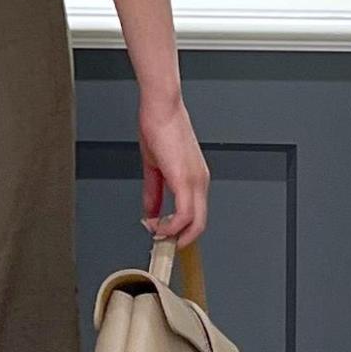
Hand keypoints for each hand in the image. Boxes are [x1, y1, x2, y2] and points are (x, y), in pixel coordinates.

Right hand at [138, 94, 209, 245]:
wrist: (161, 108)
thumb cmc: (159, 127)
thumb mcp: (154, 167)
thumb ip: (153, 192)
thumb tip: (150, 211)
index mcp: (195, 178)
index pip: (196, 214)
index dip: (180, 230)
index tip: (162, 234)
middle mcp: (200, 181)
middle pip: (200, 224)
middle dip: (180, 240)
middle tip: (160, 243)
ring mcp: (195, 181)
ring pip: (195, 223)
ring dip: (174, 234)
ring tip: (155, 233)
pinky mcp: (185, 180)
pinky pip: (184, 214)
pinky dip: (171, 226)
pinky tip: (156, 224)